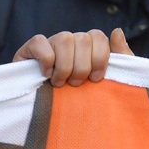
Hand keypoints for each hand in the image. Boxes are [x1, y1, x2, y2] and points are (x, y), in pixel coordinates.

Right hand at [13, 28, 133, 86]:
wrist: (48, 117)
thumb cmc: (83, 96)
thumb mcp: (108, 79)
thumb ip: (120, 55)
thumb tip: (117, 31)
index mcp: (88, 45)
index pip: (99, 36)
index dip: (100, 57)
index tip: (96, 79)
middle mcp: (70, 41)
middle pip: (83, 39)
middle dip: (82, 66)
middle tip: (75, 83)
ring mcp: (50, 43)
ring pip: (64, 38)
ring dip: (64, 65)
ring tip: (60, 82)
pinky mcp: (28, 50)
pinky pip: (39, 42)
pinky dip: (45, 59)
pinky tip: (46, 74)